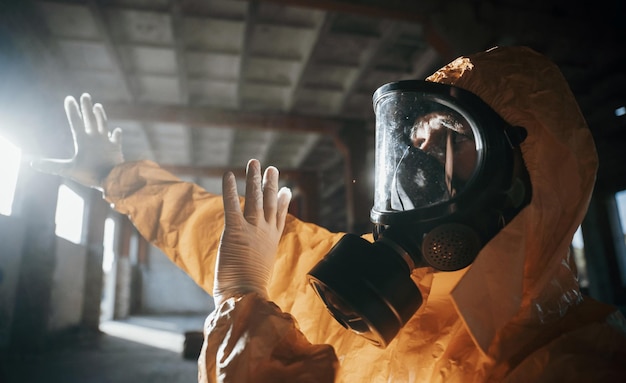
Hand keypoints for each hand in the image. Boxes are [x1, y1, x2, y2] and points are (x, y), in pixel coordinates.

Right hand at [31, 93, 122, 189]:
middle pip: (90, 118)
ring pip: (103, 124)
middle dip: (86, 107)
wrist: (112, 178)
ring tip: (98, 106)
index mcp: (83, 140)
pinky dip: (116, 134)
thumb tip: (32, 163)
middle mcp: (96, 137)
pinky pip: (116, 139)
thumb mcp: (68, 169)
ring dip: (100, 115)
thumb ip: (51, 165)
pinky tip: (117, 130)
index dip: (72, 110)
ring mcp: (107, 141)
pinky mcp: (116, 148)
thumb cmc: (90, 173)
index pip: (76, 121)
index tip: (69, 98)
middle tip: (85, 95)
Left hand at [213, 159, 291, 305]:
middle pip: (269, 202)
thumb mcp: (260, 272)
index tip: (287, 190)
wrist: (245, 296)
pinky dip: (229, 188)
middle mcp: (264, 232)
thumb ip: (259, 263)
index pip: (279, 217)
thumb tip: (260, 261)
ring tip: (254, 162)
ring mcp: (252, 230)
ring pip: (254, 197)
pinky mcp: (235, 231)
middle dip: (270, 183)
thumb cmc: (249, 292)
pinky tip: (228, 175)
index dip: (282, 202)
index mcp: (271, 242)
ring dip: (254, 178)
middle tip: (272, 168)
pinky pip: (231, 204)